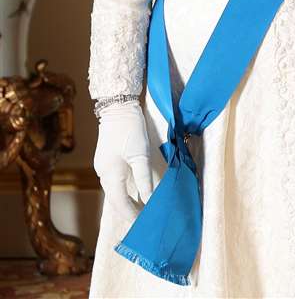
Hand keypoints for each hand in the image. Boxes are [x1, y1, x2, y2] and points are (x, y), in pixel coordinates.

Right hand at [93, 100, 154, 221]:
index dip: (132, 216)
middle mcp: (104, 174)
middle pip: (116, 200)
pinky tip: (137, 194)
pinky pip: (116, 183)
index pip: (120, 204)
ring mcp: (104, 168)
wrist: (118, 108)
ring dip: (129, 202)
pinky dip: (126, 191)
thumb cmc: (130, 130)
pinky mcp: (108, 162)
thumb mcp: (141, 155)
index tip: (143, 226)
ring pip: (116, 192)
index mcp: (110, 175)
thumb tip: (149, 199)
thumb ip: (144, 179)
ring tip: (144, 211)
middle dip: (130, 212)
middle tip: (146, 221)